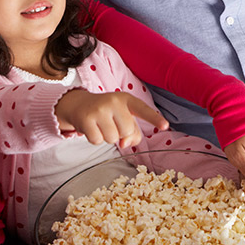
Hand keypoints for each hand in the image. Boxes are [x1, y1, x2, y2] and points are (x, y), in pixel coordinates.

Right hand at [54, 90, 168, 147]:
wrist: (79, 104)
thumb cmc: (107, 112)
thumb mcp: (122, 116)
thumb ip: (132, 131)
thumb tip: (126, 144)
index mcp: (127, 100)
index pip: (143, 110)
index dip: (154, 119)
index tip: (165, 126)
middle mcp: (114, 101)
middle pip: (126, 131)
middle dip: (120, 134)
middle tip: (111, 124)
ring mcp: (99, 109)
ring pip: (112, 138)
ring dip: (107, 137)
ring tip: (101, 125)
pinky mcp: (86, 119)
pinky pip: (97, 141)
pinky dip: (95, 139)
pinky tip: (91, 128)